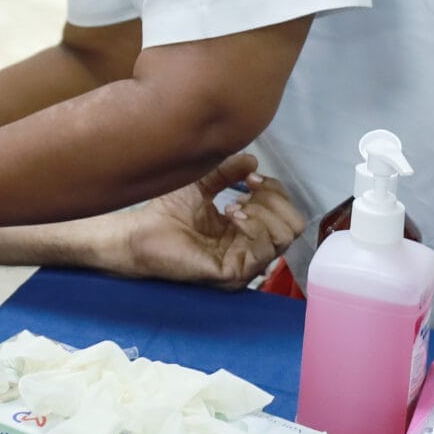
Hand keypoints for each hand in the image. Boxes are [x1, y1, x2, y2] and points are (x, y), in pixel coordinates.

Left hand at [101, 155, 304, 289]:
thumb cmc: (168, 212)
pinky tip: (229, 215)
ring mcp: (245, 265)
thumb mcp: (203, 183)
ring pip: (283, 237)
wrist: (140, 232)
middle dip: (275, 200)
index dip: (275, 190)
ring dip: (262, 212)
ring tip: (232, 206)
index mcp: (248, 232)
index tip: (251, 177)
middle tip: (248, 189)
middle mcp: (251, 250)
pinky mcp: (233, 273)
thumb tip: (252, 160)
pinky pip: (262, 250)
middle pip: (293, 226)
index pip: (285, 214)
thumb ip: (228, 172)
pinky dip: (251, 225)